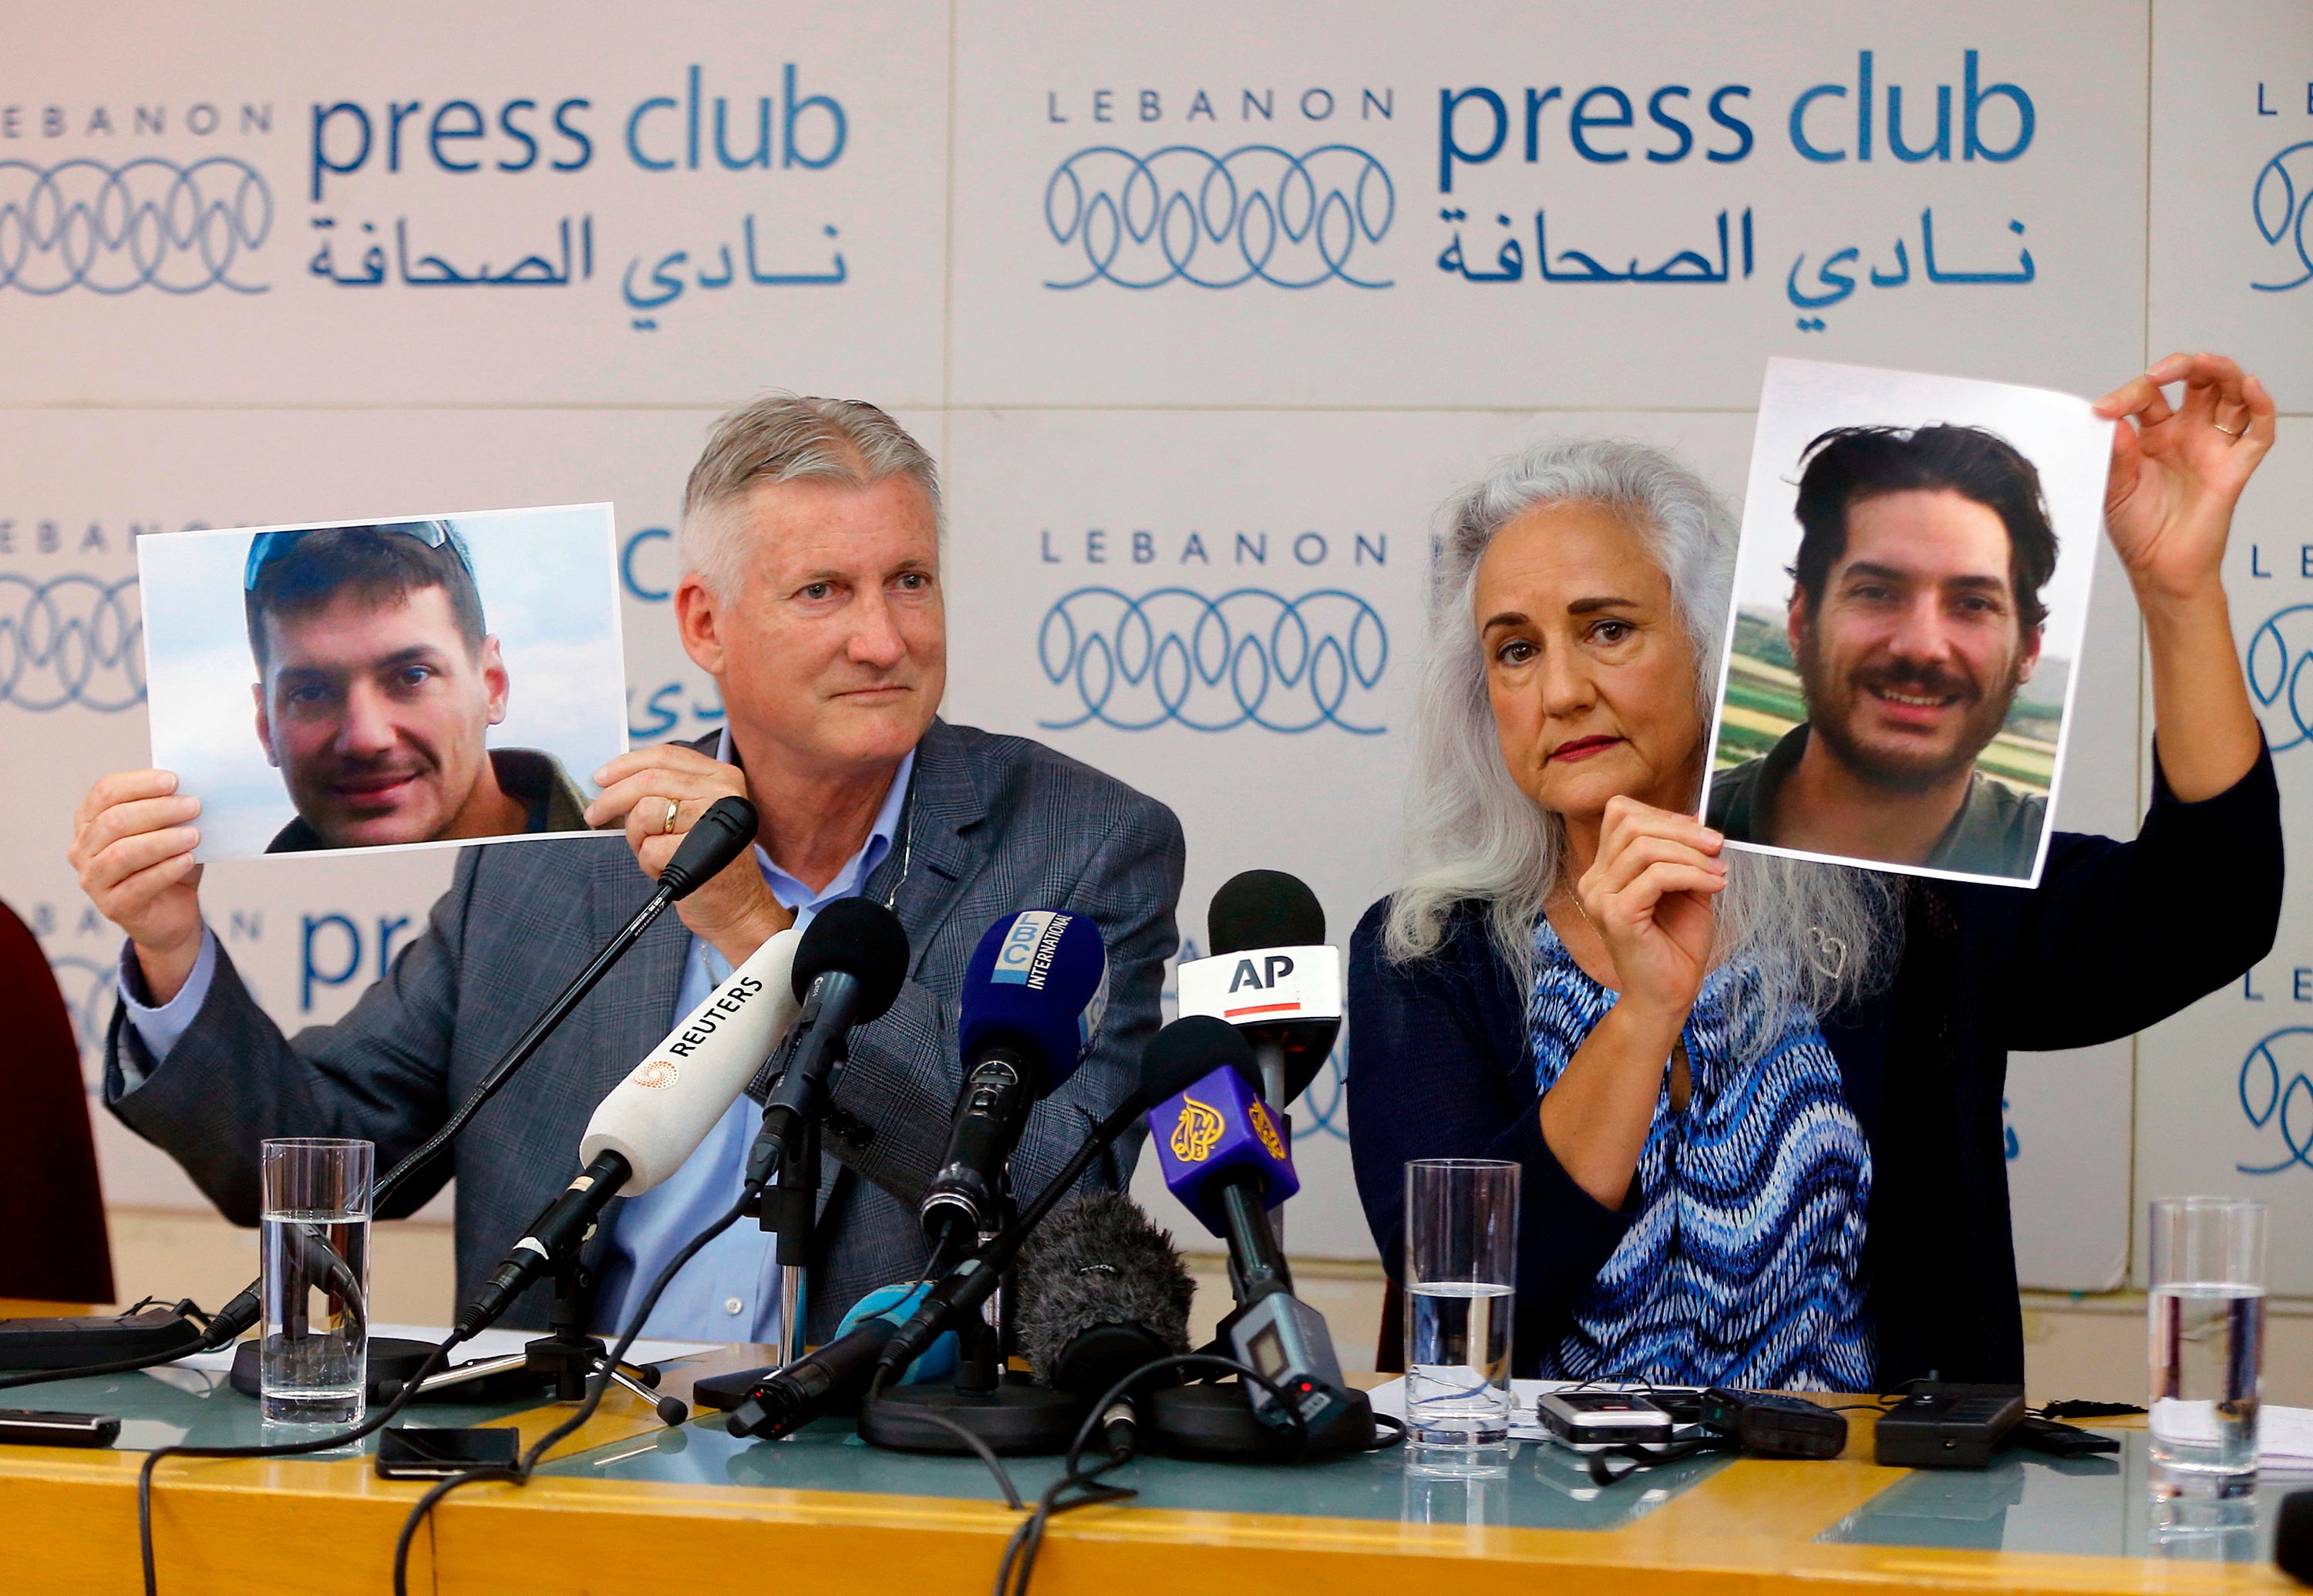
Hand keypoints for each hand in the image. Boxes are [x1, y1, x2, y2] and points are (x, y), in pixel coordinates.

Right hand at [69, 770, 204, 1003]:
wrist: (173, 912)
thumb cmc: (169, 862)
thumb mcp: (170, 831)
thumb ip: (173, 811)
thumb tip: (190, 790)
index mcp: (90, 821)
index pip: (105, 792)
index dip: (139, 783)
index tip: (174, 781)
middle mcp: (83, 849)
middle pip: (114, 821)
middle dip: (157, 810)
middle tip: (194, 806)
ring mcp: (92, 880)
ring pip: (122, 854)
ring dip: (162, 841)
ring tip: (195, 835)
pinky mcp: (112, 906)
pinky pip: (138, 885)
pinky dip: (166, 869)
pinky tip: (188, 860)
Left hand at [588, 744, 791, 963]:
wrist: (738, 907)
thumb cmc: (709, 861)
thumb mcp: (695, 815)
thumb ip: (666, 791)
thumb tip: (613, 781)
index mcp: (723, 777)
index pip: (666, 755)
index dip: (627, 764)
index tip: (602, 778)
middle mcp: (722, 792)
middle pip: (649, 780)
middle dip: (612, 799)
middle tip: (594, 814)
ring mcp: (712, 821)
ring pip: (644, 813)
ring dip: (637, 837)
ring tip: (652, 851)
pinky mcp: (698, 852)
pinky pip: (648, 849)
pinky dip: (648, 864)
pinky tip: (665, 870)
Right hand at [1573, 796, 1726, 1027]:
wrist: (1667, 996)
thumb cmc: (1675, 946)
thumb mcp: (1684, 888)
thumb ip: (1683, 855)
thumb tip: (1696, 819)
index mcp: (1605, 871)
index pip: (1620, 814)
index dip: (1662, 814)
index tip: (1699, 833)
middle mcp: (1594, 881)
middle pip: (1632, 824)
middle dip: (1683, 830)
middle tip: (1717, 846)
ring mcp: (1600, 898)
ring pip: (1645, 848)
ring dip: (1692, 854)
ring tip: (1719, 871)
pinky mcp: (1616, 915)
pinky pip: (1657, 876)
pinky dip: (1693, 874)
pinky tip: (1715, 885)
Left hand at [2094, 352, 2276, 605]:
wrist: (2160, 568)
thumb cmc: (2137, 530)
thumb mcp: (2114, 489)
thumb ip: (2116, 455)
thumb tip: (2112, 421)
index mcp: (2153, 434)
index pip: (2147, 396)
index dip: (2127, 395)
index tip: (2104, 410)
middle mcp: (2187, 433)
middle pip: (2197, 381)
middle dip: (2182, 366)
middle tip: (2159, 374)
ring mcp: (2214, 446)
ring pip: (2230, 394)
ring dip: (2222, 371)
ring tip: (2204, 363)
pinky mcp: (2236, 467)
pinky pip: (2259, 431)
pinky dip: (2260, 405)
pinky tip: (2250, 386)